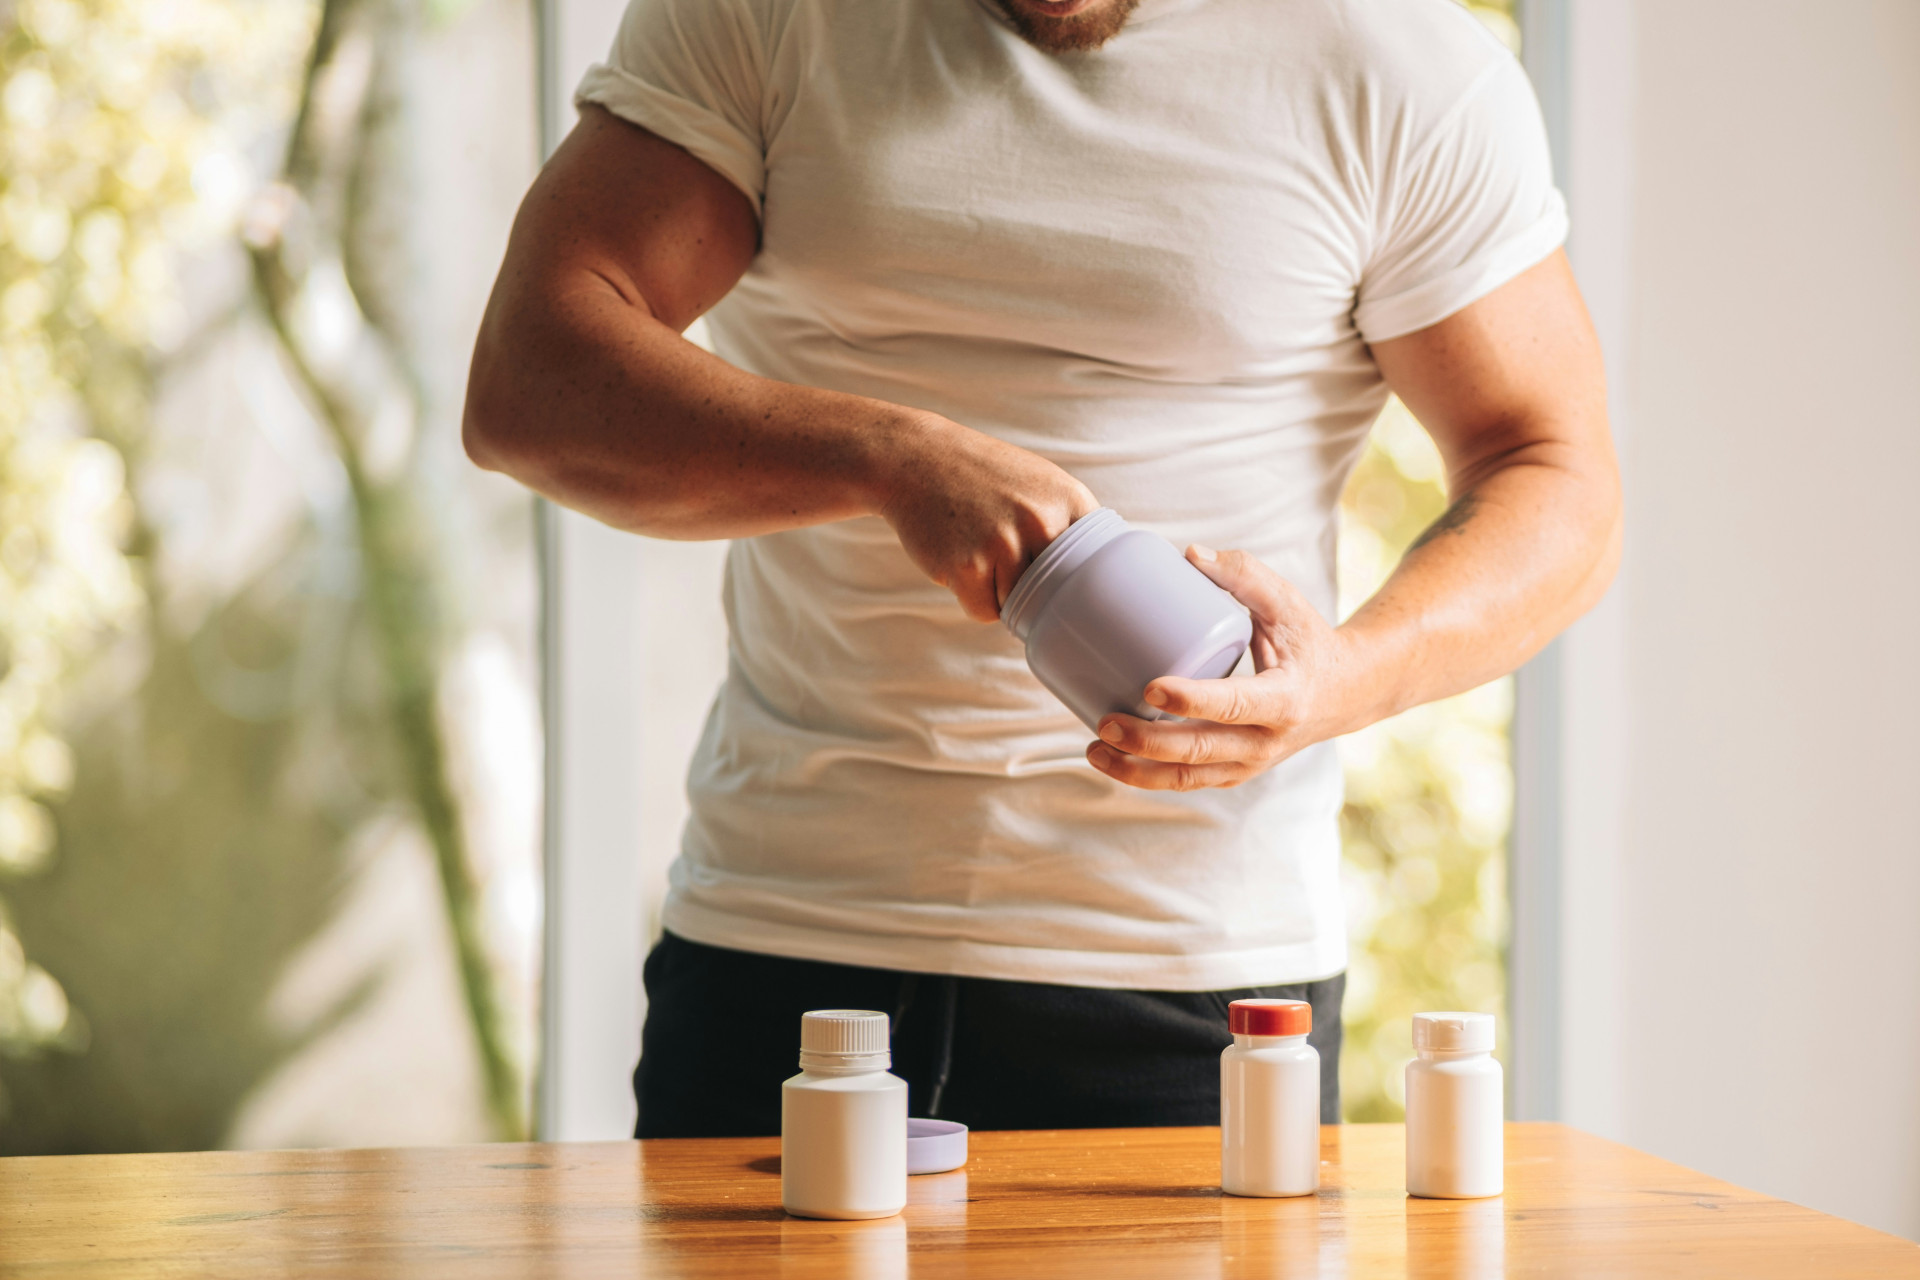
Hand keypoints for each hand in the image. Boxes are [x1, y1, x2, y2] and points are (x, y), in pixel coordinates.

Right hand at [873, 413, 1098, 621]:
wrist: (915, 458)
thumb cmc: (980, 477)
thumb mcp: (1039, 484)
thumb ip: (1069, 525)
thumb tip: (1092, 587)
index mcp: (1069, 499)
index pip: (1094, 566)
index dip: (1076, 581)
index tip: (1065, 585)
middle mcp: (1043, 521)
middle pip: (1057, 593)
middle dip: (1036, 589)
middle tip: (1009, 558)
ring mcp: (1005, 544)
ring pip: (1019, 606)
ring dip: (999, 591)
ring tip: (979, 550)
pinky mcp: (969, 567)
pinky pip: (985, 611)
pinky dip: (972, 596)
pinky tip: (960, 560)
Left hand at [1085, 546, 1361, 789]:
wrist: (1347, 694)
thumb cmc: (1309, 641)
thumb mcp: (1287, 603)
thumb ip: (1244, 574)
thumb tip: (1189, 554)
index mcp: (1285, 699)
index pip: (1234, 705)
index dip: (1192, 700)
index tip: (1151, 686)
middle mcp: (1267, 741)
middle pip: (1200, 751)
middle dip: (1146, 741)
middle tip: (1104, 720)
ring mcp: (1250, 763)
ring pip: (1188, 778)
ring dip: (1136, 770)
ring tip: (1094, 748)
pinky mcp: (1234, 772)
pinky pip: (1187, 781)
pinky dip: (1147, 776)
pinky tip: (1111, 758)